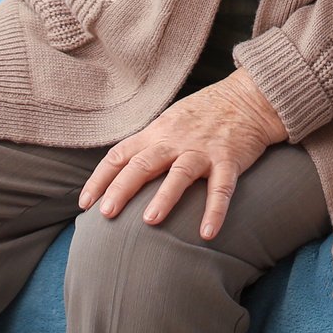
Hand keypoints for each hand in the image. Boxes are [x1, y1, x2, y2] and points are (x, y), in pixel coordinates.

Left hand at [77, 69, 287, 240]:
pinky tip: (207, 234)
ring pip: (179, 173)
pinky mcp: (229, 159)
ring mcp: (203, 150)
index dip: (100, 178)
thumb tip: (119, 172)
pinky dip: (215, 211)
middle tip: (106, 214)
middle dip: (122, 188)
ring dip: (164, 197)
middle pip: (143, 164)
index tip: (84, 203)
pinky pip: (222, 188)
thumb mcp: (169, 121)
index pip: (120, 155)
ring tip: (149, 222)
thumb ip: (148, 145)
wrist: (248, 98)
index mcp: (157, 132)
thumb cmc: (204, 114)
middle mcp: (176, 140)